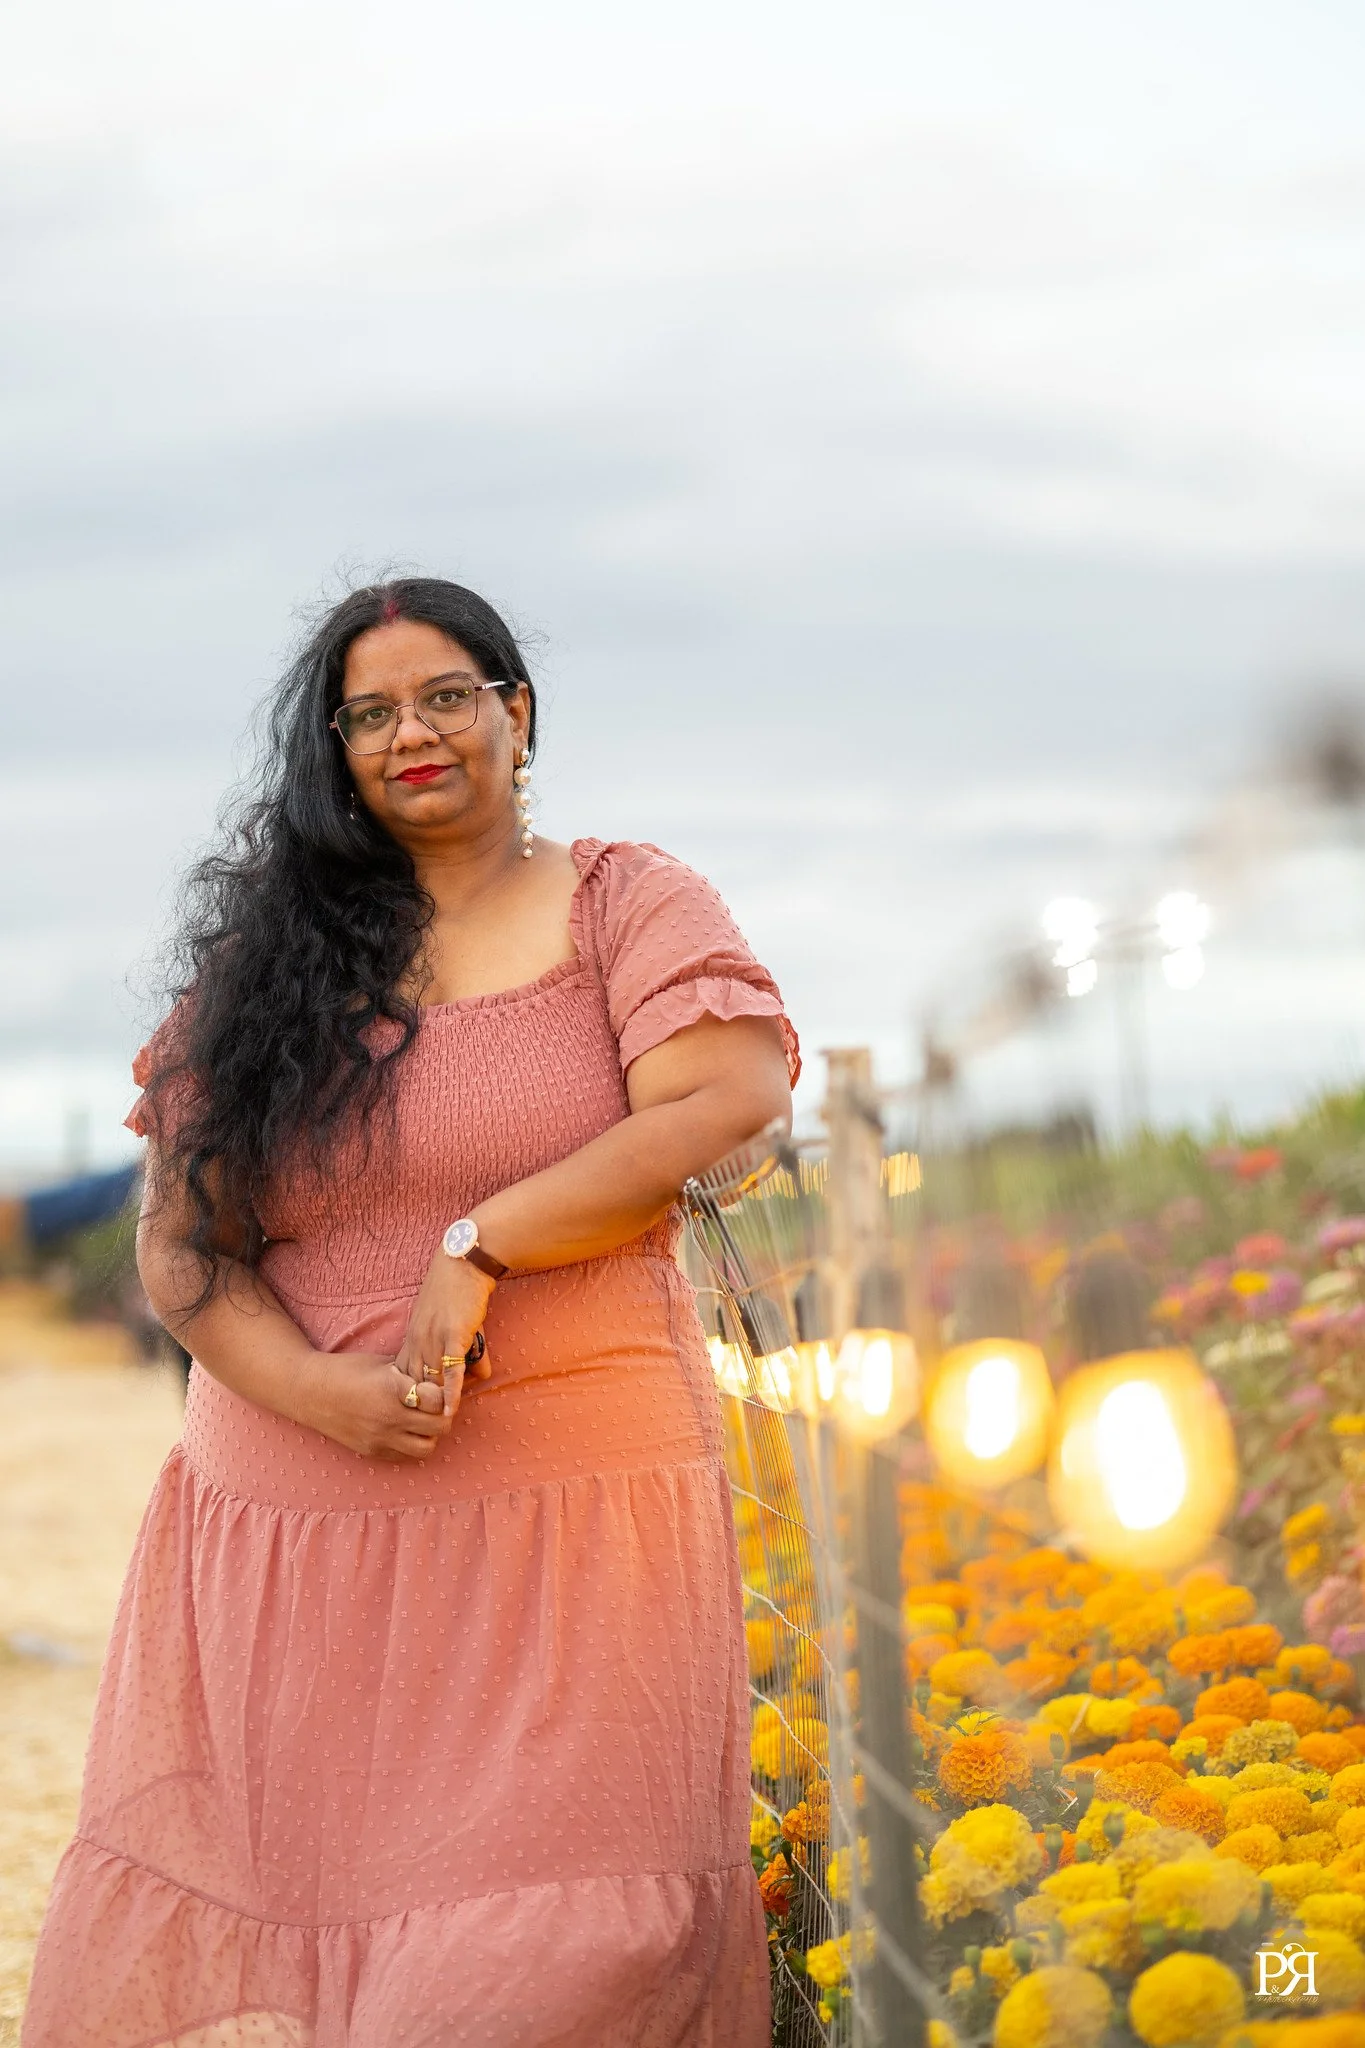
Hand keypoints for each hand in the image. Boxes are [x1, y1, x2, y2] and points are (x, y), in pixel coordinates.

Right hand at [291, 1348, 454, 1460]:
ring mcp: (381, 1438)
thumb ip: (410, 1374)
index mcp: (393, 1389)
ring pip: (427, 1448)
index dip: (443, 1393)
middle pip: (440, 1426)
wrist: (310, 1392)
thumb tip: (438, 1379)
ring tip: (421, 1421)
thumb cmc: (347, 1370)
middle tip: (435, 1407)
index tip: (436, 1389)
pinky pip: (405, 1456)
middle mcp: (389, 1417)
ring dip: (430, 1435)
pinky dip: (411, 1445)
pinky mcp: (372, 1451)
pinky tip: (404, 1430)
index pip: (439, 1400)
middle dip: (443, 1415)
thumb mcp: (383, 1364)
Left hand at [396, 1248, 496, 1418]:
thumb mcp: (449, 1324)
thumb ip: (460, 1351)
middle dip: (420, 1408)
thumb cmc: (457, 1291)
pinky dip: (450, 1393)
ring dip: (437, 1404)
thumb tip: (478, 1374)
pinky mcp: (453, 1336)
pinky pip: (450, 1371)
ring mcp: (433, 1339)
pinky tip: (450, 1410)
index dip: (408, 1400)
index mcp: (412, 1339)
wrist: (463, 1263)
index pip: (402, 1379)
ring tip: (441, 1426)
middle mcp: (417, 1342)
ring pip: (432, 1381)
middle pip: (414, 1385)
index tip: (413, 1416)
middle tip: (427, 1427)